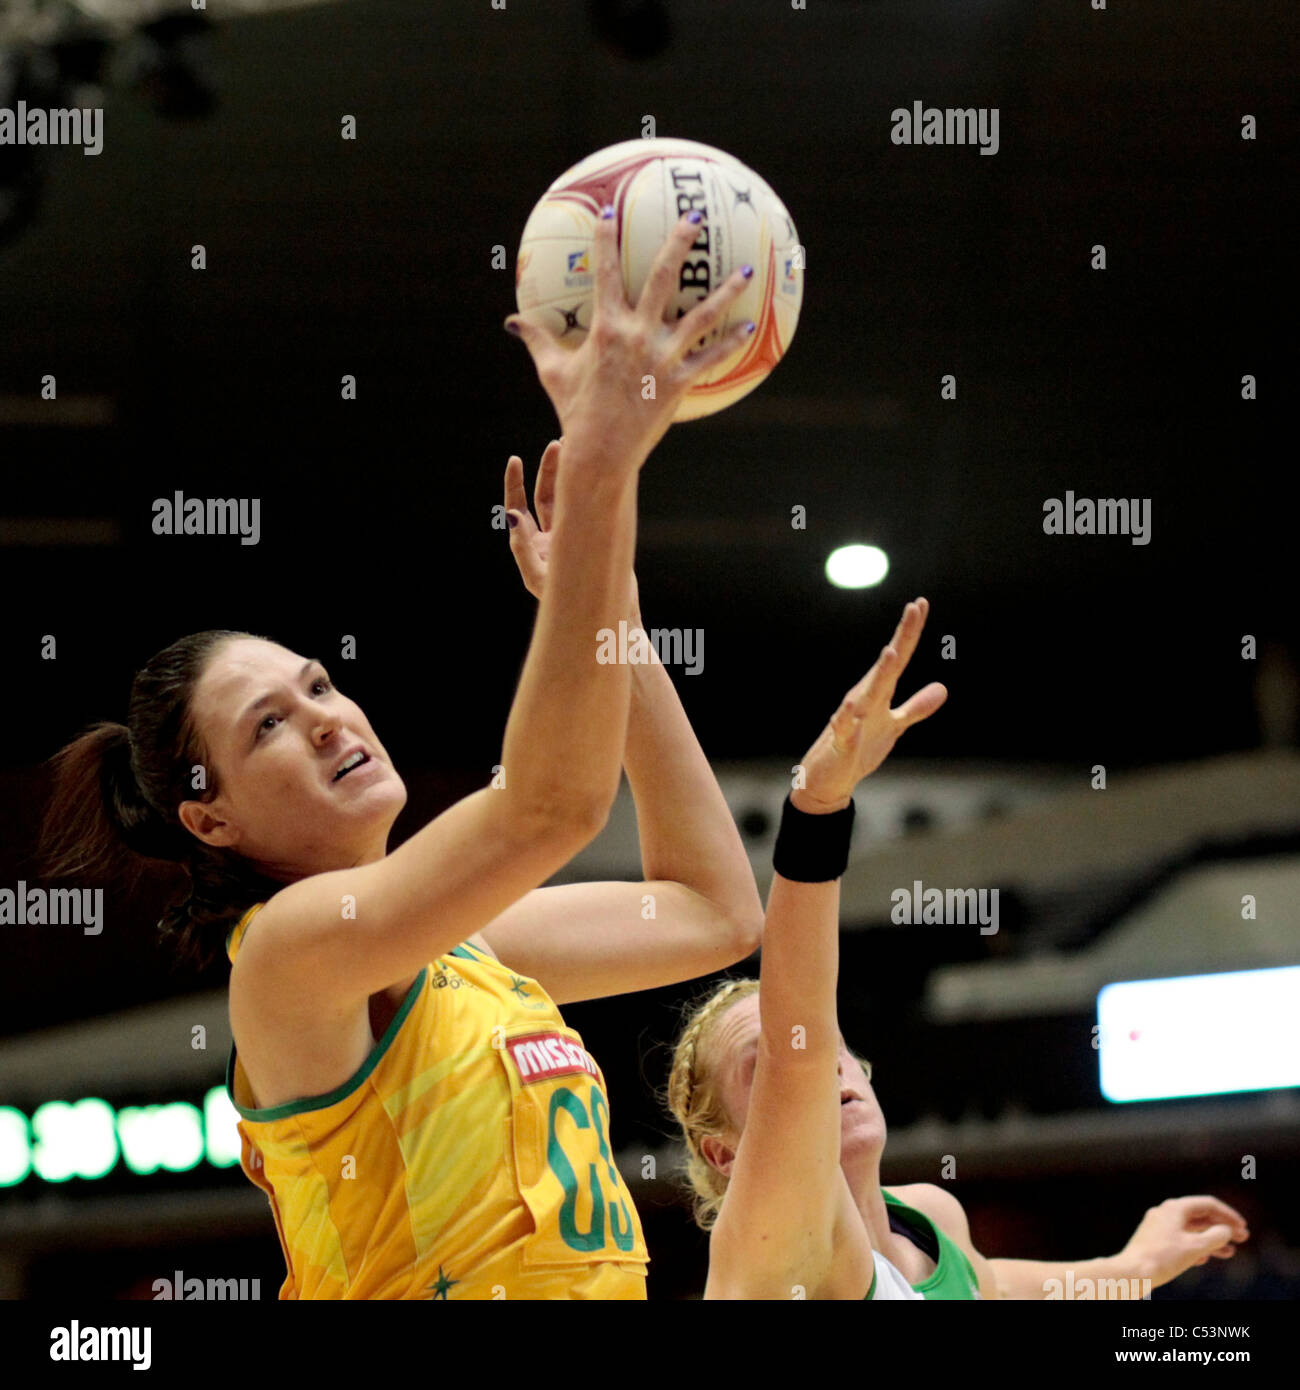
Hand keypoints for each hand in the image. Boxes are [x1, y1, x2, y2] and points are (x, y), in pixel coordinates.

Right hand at [504, 209, 754, 472]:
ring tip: (747, 272)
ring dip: (726, 291)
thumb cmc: (575, 410)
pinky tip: (750, 327)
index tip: (610, 212)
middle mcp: (637, 334)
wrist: (600, 450)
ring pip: (701, 316)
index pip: (605, 272)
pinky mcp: (679, 381)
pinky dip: (731, 343)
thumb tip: (512, 322)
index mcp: (606, 327)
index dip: (605, 240)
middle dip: (679, 244)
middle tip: (694, 218)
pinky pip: (711, 358)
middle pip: (663, 278)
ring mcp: (662, 357)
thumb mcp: (552, 372)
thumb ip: (536, 340)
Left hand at [504, 437, 638, 612]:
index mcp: (533, 548)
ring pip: (569, 498)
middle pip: (545, 496)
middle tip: (558, 444)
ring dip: (570, 474)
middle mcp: (550, 539)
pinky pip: (590, 506)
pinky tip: (597, 469)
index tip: (515, 460)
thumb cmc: (571, 608)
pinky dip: (591, 487)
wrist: (609, 618)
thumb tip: (510, 516)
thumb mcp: (542, 581)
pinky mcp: (595, 537)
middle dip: (549, 470)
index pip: (519, 509)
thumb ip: (524, 551)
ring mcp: (573, 537)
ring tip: (576, 447)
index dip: (515, 484)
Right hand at [793, 598, 946, 810]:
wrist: (830, 778)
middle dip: (901, 638)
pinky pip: (843, 729)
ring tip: (890, 653)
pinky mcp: (840, 741)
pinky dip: (846, 719)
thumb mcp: (894, 725)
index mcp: (878, 693)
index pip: (899, 658)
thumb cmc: (860, 748)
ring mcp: (851, 718)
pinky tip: (850, 709)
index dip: (910, 632)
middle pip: (887, 666)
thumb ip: (916, 707)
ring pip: (866, 693)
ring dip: (879, 674)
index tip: (921, 603)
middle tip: (913, 608)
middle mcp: (864, 698)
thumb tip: (943, 688)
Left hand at [1116, 1196, 1249, 1286]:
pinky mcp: (1154, 1241)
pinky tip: (1205, 1259)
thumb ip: (1216, 1236)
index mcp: (1174, 1208)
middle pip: (1200, 1217)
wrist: (1133, 1272)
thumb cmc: (1163, 1257)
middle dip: (1222, 1228)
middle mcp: (1165, 1213)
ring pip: (1191, 1230)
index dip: (1229, 1215)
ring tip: (1230, 1253)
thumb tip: (1226, 1230)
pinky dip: (1196, 1247)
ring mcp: (1159, 1226)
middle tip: (1243, 1239)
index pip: (1207, 1204)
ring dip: (1212, 1240)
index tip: (1243, 1227)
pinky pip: (1180, 1240)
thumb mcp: (1196, 1247)